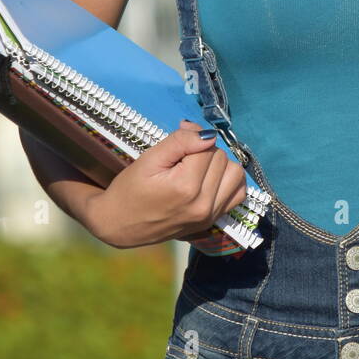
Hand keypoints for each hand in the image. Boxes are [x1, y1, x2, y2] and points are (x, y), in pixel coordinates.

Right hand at [87, 119, 247, 249]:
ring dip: (219, 165)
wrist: (120, 224)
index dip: (191, 140)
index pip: (207, 146)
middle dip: (204, 152)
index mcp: (186, 187)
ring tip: (197, 168)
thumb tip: (207, 133)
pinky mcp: (213, 221)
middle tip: (180, 160)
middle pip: (222, 158)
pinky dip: (229, 181)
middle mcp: (203, 204)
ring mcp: (210, 216)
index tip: (175, 147)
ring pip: (235, 173)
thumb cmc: (130, 190)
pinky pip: (238, 193)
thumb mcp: (149, 159)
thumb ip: (179, 143)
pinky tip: (211, 180)